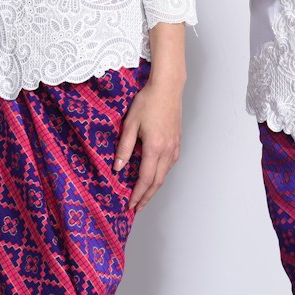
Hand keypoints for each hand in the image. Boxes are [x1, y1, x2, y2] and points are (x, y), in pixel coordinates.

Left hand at [114, 71, 182, 211]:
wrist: (168, 87)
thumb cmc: (147, 101)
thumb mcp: (130, 123)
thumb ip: (124, 147)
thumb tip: (117, 168)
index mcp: (155, 147)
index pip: (145, 179)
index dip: (138, 195)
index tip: (130, 206)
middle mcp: (167, 150)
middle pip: (157, 182)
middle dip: (146, 197)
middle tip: (136, 208)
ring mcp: (175, 146)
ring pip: (165, 174)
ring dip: (154, 188)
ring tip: (144, 196)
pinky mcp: (177, 141)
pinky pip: (170, 164)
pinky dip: (161, 175)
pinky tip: (154, 176)